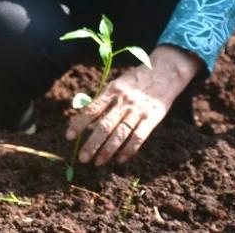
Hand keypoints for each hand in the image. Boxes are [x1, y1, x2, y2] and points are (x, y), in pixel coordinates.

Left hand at [65, 45, 201, 165]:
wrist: (164, 71)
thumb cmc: (136, 80)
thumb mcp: (117, 83)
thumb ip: (104, 99)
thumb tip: (88, 118)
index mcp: (111, 90)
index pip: (92, 109)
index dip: (79, 124)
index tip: (69, 137)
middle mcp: (123, 101)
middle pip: (104, 125)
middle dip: (92, 143)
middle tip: (82, 158)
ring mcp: (138, 110)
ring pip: (120, 134)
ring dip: (107, 150)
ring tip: (98, 162)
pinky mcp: (153, 117)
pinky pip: (139, 137)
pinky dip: (129, 150)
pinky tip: (120, 160)